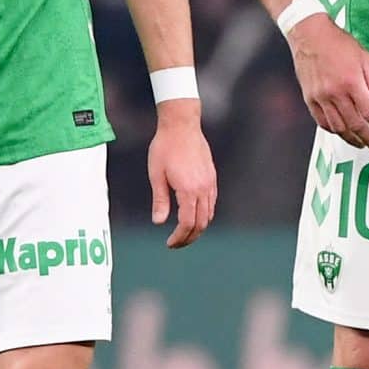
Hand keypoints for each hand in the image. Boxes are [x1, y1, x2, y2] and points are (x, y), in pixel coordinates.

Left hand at [148, 104, 217, 247]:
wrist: (181, 125)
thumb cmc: (164, 148)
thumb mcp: (156, 175)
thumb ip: (160, 200)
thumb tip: (159, 222)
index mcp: (188, 190)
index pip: (187, 223)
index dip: (179, 238)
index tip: (169, 243)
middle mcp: (203, 188)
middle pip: (201, 223)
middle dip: (189, 237)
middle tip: (175, 243)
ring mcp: (209, 183)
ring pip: (209, 214)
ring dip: (198, 227)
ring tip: (184, 233)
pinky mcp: (211, 177)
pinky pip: (211, 202)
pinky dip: (204, 214)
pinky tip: (193, 215)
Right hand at [288, 16, 368, 149]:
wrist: (309, 35)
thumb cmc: (338, 43)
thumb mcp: (365, 58)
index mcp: (352, 83)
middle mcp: (336, 94)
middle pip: (355, 125)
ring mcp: (321, 98)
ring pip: (339, 128)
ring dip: (352, 139)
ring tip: (362, 143)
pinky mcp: (310, 99)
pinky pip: (323, 122)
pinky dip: (334, 131)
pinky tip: (343, 132)